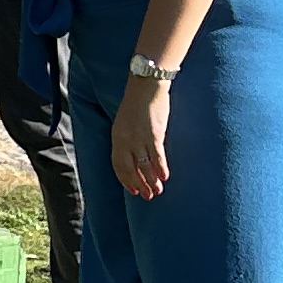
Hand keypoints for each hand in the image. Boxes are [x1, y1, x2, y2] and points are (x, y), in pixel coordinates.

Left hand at [111, 79, 170, 199]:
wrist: (145, 86)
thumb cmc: (137, 104)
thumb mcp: (125, 123)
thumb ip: (127, 139)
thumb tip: (136, 156)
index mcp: (116, 137)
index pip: (118, 165)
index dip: (125, 179)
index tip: (132, 190)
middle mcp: (125, 140)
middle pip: (130, 168)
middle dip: (138, 184)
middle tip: (147, 196)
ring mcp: (139, 138)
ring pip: (144, 165)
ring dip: (151, 180)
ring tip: (158, 191)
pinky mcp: (154, 134)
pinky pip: (156, 156)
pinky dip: (160, 168)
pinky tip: (165, 177)